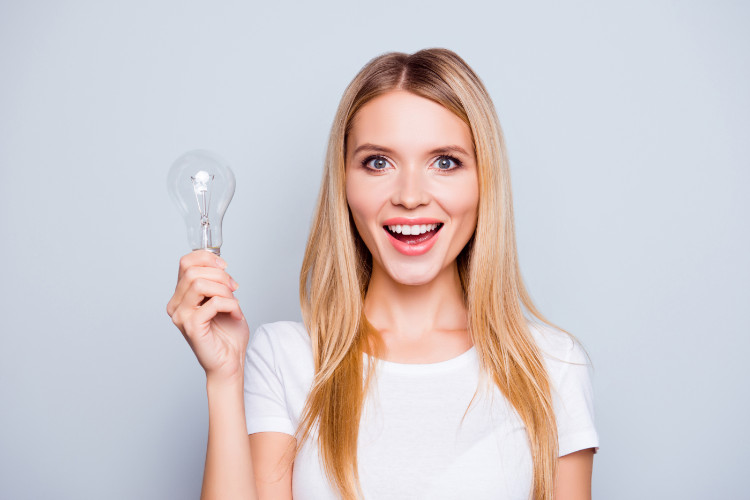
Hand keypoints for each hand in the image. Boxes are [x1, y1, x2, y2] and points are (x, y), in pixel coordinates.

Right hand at [166, 250, 248, 382]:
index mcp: (181, 296)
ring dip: (224, 290)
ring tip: (234, 302)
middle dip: (219, 275)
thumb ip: (216, 282)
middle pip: (193, 271)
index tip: (225, 267)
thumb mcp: (224, 299)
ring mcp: (181, 316)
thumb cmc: (228, 334)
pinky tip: (236, 314)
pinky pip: (212, 303)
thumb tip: (218, 264)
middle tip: (234, 288)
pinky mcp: (191, 327)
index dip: (207, 258)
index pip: (185, 263)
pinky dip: (230, 305)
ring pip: (199, 284)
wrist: (230, 363)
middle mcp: (176, 305)